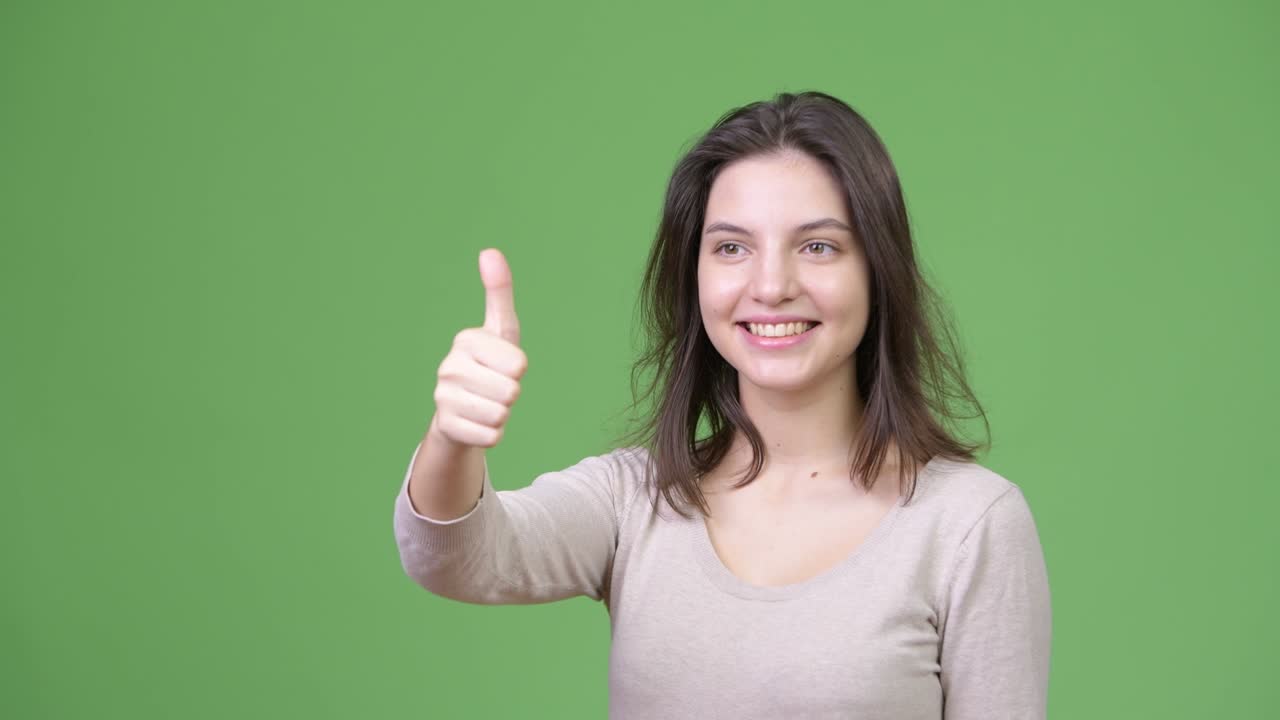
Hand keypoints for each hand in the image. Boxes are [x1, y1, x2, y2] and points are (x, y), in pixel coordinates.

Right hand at [430, 248, 527, 447]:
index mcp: (465, 339)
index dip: (518, 369)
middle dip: (510, 394)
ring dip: (502, 413)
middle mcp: (448, 366)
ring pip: (501, 415)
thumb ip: (499, 291)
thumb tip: (490, 251)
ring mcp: (443, 398)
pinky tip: (477, 421)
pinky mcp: (447, 427)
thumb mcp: (499, 329)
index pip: (519, 364)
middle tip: (494, 388)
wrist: (459, 408)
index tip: (501, 365)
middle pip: (512, 391)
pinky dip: (492, 433)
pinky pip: (491, 436)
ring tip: (486, 403)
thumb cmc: (488, 363)